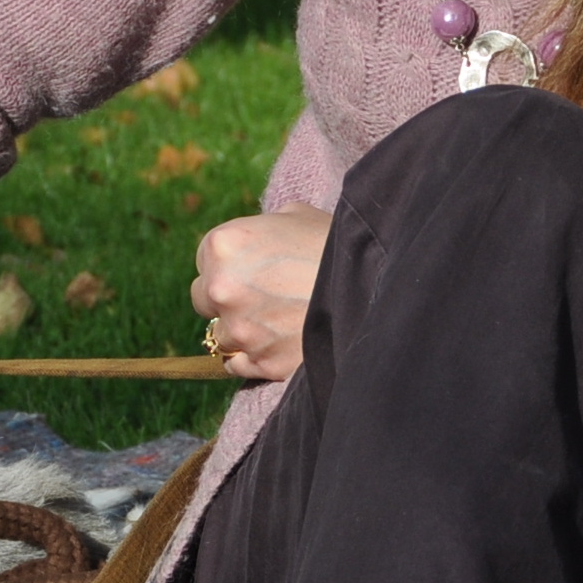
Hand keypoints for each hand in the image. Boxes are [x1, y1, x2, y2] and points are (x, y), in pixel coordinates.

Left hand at [190, 204, 331, 381]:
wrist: (378, 285)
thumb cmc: (336, 244)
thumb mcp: (295, 216)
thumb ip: (261, 230)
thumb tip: (255, 242)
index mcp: (223, 245)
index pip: (204, 261)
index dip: (231, 265)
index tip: (253, 268)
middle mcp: (222, 288)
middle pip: (204, 300)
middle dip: (228, 298)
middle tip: (263, 296)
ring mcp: (240, 330)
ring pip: (221, 336)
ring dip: (242, 330)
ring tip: (278, 321)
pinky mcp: (261, 363)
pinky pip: (237, 365)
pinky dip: (253, 358)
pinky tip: (276, 345)